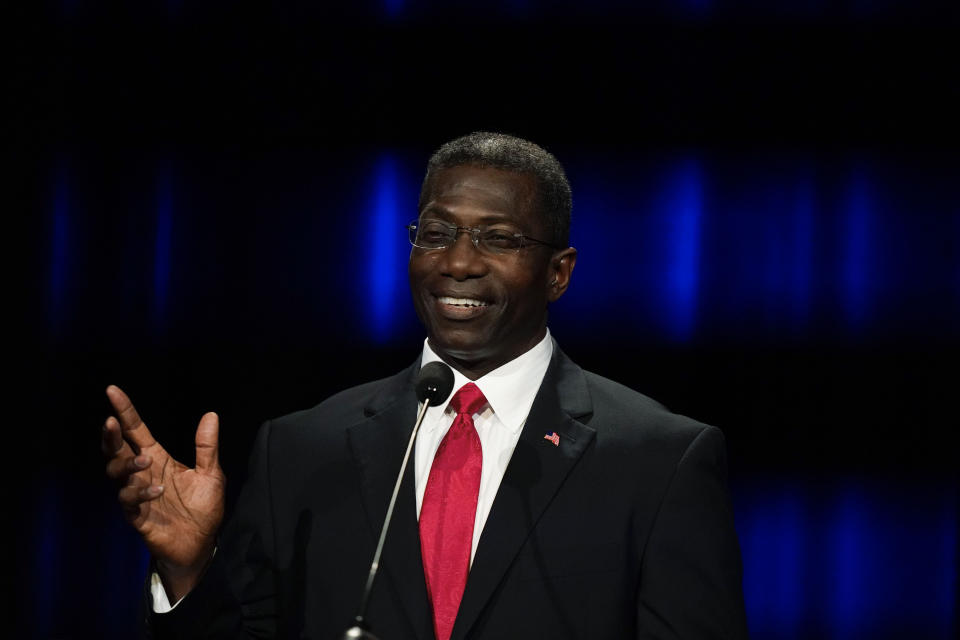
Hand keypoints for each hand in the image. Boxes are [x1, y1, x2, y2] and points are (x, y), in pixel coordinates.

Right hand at [102, 385, 224, 599]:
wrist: (201, 545)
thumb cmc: (203, 508)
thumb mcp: (211, 473)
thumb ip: (207, 446)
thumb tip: (211, 414)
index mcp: (158, 459)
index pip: (136, 430)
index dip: (124, 411)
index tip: (112, 391)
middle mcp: (143, 473)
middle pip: (117, 449)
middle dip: (111, 435)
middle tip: (110, 422)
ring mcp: (137, 494)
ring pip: (116, 473)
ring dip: (127, 463)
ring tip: (145, 459)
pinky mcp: (137, 516)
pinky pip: (129, 501)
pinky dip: (140, 493)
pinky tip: (157, 490)